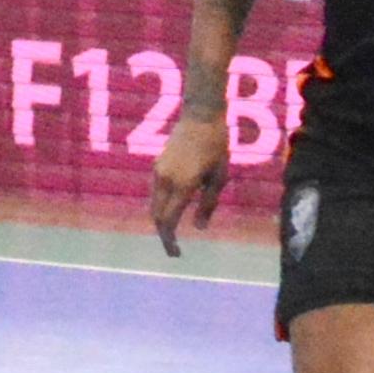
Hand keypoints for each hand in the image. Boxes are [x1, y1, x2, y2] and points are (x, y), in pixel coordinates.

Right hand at [146, 111, 228, 256]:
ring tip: (173, 235)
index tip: (177, 254)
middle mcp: (164, 179)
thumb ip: (208, 204)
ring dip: (161, 221)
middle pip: (157, 216)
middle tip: (175, 251)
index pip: (169, 220)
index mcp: (182, 185)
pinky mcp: (157, 166)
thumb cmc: (217, 147)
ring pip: (153, 204)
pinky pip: (156, 193)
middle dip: (164, 235)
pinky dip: (161, 207)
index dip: (171, 240)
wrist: (200, 117)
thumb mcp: (219, 178)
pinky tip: (172, 213)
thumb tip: (199, 228)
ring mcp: (158, 171)